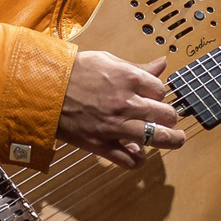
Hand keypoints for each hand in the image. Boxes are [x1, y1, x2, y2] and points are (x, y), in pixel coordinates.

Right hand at [57, 50, 180, 167]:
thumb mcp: (108, 60)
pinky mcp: (100, 143)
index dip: (161, 94)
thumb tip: (162, 64)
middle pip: (166, 115)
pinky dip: (137, 160)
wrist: (44, 87)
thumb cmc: (74, 71)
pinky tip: (139, 155)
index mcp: (130, 79)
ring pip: (156, 138)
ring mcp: (115, 125)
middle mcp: (127, 103)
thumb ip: (137, 67)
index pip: (162, 90)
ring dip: (171, 140)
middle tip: (169, 119)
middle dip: (171, 117)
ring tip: (175, 140)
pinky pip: (128, 159)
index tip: (156, 97)